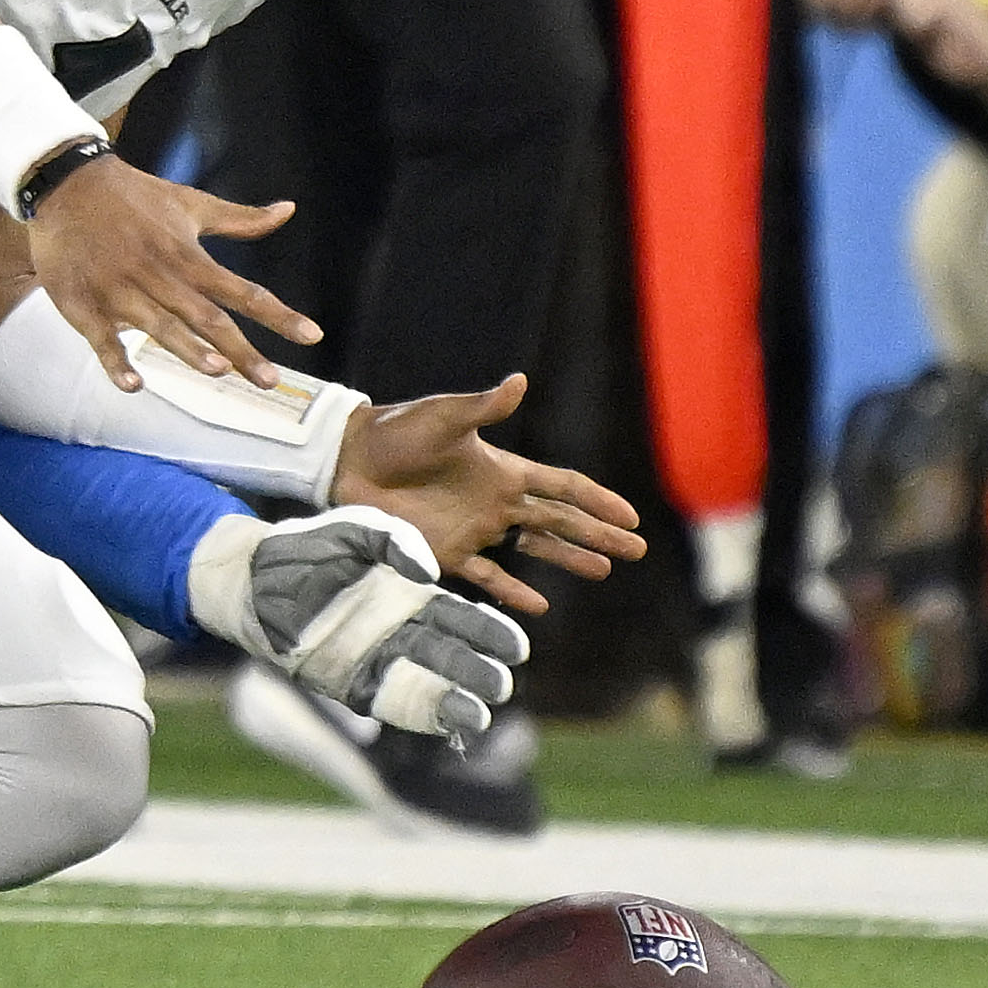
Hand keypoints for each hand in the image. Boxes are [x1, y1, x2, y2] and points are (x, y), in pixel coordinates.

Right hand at [27, 153, 319, 391]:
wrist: (67, 184)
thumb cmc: (134, 196)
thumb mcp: (190, 203)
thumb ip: (240, 218)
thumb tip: (288, 210)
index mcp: (187, 255)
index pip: (242, 290)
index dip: (279, 315)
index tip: (311, 336)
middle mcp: (160, 276)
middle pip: (207, 318)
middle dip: (241, 350)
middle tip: (271, 381)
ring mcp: (122, 292)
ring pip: (160, 326)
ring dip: (188, 349)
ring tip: (217, 371)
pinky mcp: (85, 303)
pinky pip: (102, 339)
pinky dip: (116, 362)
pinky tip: (134, 385)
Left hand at [187, 506, 529, 739]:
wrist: (253, 575)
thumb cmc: (304, 548)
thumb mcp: (354, 529)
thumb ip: (393, 540)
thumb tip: (427, 572)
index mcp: (407, 594)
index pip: (459, 618)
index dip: (487, 634)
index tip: (515, 647)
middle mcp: (398, 630)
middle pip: (450, 656)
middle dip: (478, 671)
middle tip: (503, 682)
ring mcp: (375, 658)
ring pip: (426, 684)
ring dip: (455, 699)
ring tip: (482, 712)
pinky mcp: (349, 681)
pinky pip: (389, 700)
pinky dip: (416, 711)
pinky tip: (441, 719)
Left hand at [329, 373, 644, 613]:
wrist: (350, 460)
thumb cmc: (396, 432)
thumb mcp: (443, 417)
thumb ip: (483, 408)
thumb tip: (519, 381)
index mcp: (501, 469)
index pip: (561, 485)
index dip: (596, 500)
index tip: (631, 516)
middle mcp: (495, 501)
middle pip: (558, 520)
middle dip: (597, 535)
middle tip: (637, 550)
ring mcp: (473, 529)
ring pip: (533, 547)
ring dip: (568, 560)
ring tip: (604, 571)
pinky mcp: (445, 552)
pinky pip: (486, 576)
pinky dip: (511, 592)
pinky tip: (538, 606)